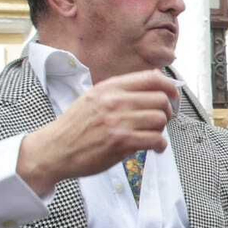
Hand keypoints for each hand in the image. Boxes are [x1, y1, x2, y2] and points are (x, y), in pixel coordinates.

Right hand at [17, 70, 177, 193]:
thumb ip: (121, 90)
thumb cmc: (75, 126)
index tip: (173, 96)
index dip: (169, 87)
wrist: (54, 149)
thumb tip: (155, 83)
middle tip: (161, 121)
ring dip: (161, 129)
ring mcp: (118, 121)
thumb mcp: (94, 97)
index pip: (152, 78)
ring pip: (160, 119)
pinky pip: (155, 139)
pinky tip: (154, 147)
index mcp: (110, 87)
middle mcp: (114, 100)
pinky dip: (160, 145)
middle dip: (167, 111)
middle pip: (161, 99)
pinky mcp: (120, 142)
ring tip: (153, 135)